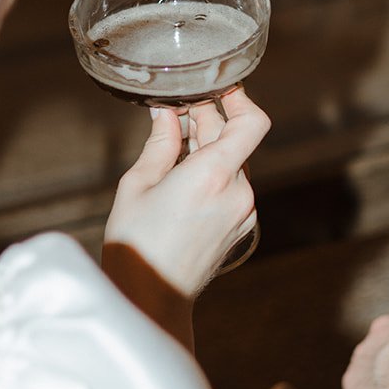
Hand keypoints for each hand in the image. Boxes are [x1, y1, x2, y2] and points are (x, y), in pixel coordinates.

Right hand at [104, 88, 270, 298]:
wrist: (150, 299)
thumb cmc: (136, 245)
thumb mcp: (138, 185)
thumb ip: (160, 144)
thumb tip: (166, 114)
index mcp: (213, 175)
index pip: (252, 122)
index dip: (240, 99)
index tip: (218, 89)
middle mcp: (237, 192)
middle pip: (235, 140)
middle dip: (208, 121)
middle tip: (176, 112)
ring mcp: (243, 212)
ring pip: (234, 163)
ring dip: (210, 148)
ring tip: (174, 148)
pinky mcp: (241, 227)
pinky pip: (233, 187)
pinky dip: (214, 174)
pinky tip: (183, 178)